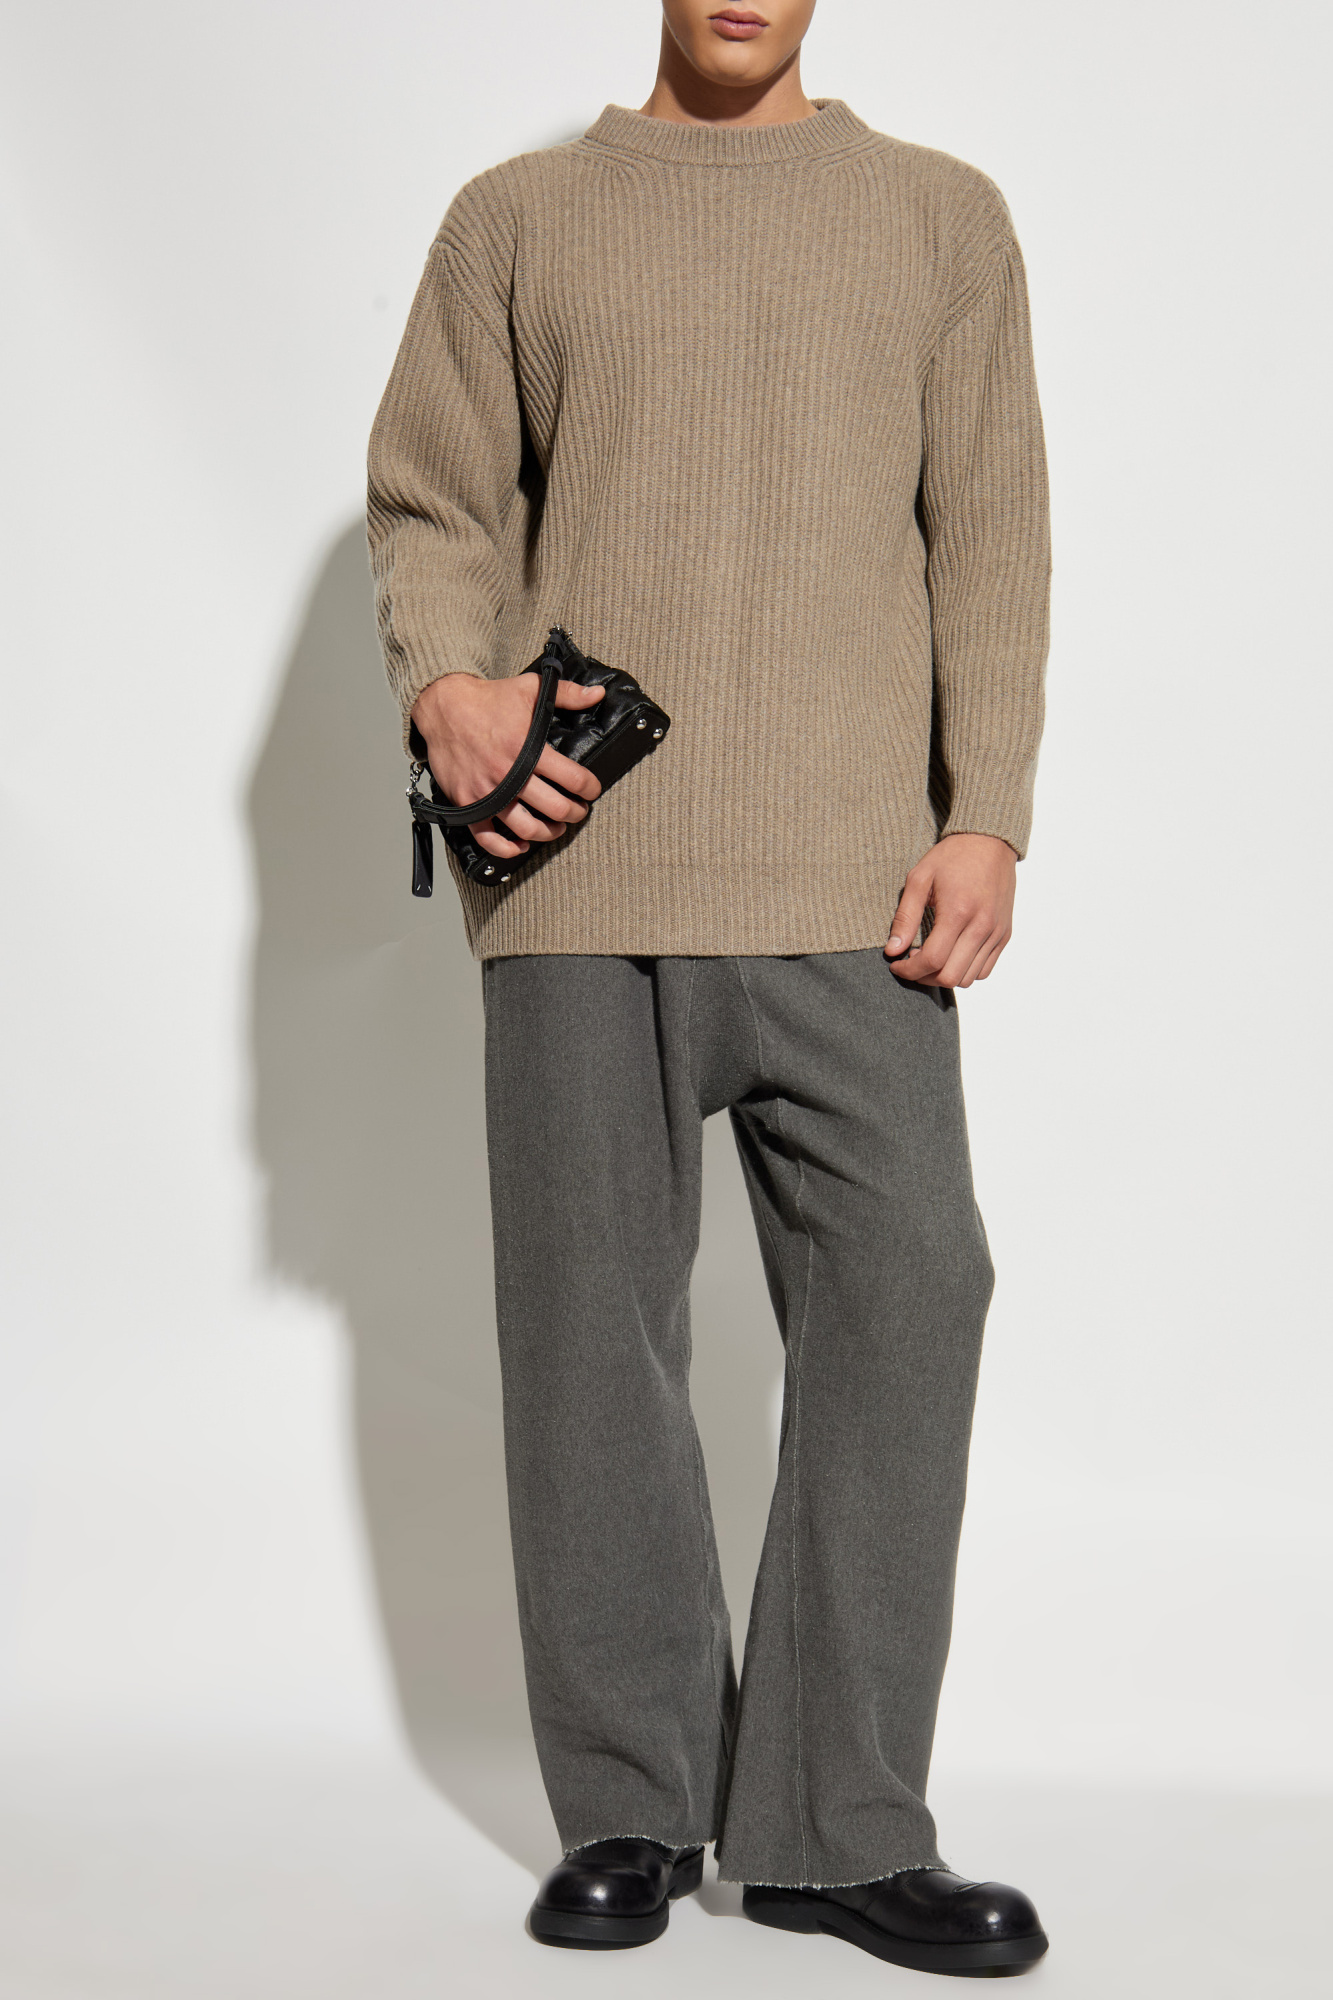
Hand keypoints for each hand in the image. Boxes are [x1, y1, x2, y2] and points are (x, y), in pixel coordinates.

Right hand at [410, 672, 604, 858]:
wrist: (444, 706)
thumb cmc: (487, 699)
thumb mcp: (530, 689)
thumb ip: (568, 693)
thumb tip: (598, 693)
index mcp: (529, 748)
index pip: (573, 779)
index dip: (590, 788)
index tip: (592, 790)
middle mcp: (510, 774)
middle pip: (555, 808)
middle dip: (575, 813)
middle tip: (579, 811)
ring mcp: (488, 792)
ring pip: (527, 828)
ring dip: (548, 833)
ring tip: (556, 827)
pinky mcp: (468, 802)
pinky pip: (487, 837)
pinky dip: (506, 848)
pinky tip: (520, 846)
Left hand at [885, 834, 1016, 988]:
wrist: (989, 841)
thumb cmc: (952, 857)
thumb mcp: (919, 879)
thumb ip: (905, 917)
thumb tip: (892, 950)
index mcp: (958, 911)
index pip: (932, 959)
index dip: (909, 970)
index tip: (896, 964)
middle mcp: (982, 926)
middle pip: (950, 976)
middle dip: (924, 977)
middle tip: (911, 962)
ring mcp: (996, 933)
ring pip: (968, 979)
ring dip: (944, 976)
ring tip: (930, 957)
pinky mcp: (1005, 935)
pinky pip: (984, 970)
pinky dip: (964, 971)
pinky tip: (950, 955)